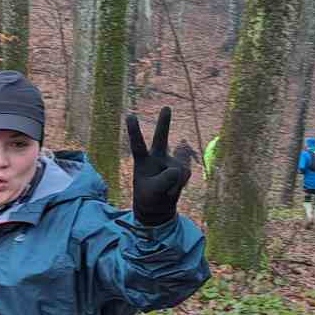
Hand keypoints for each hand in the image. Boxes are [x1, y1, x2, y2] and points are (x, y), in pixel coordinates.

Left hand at [126, 107, 191, 225]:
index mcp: (142, 162)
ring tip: (165, 191)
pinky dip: (179, 186)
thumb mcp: (153, 192)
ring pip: (176, 169)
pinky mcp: (182, 168)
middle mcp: (157, 158)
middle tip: (166, 107)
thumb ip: (164, 180)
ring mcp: (171, 161)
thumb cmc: (149, 197)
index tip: (130, 115)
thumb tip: (178, 169)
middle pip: (161, 139)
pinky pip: (184, 175)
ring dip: (173, 184)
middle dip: (164, 123)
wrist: (159, 206)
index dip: (134, 132)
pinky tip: (173, 189)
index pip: (137, 145)